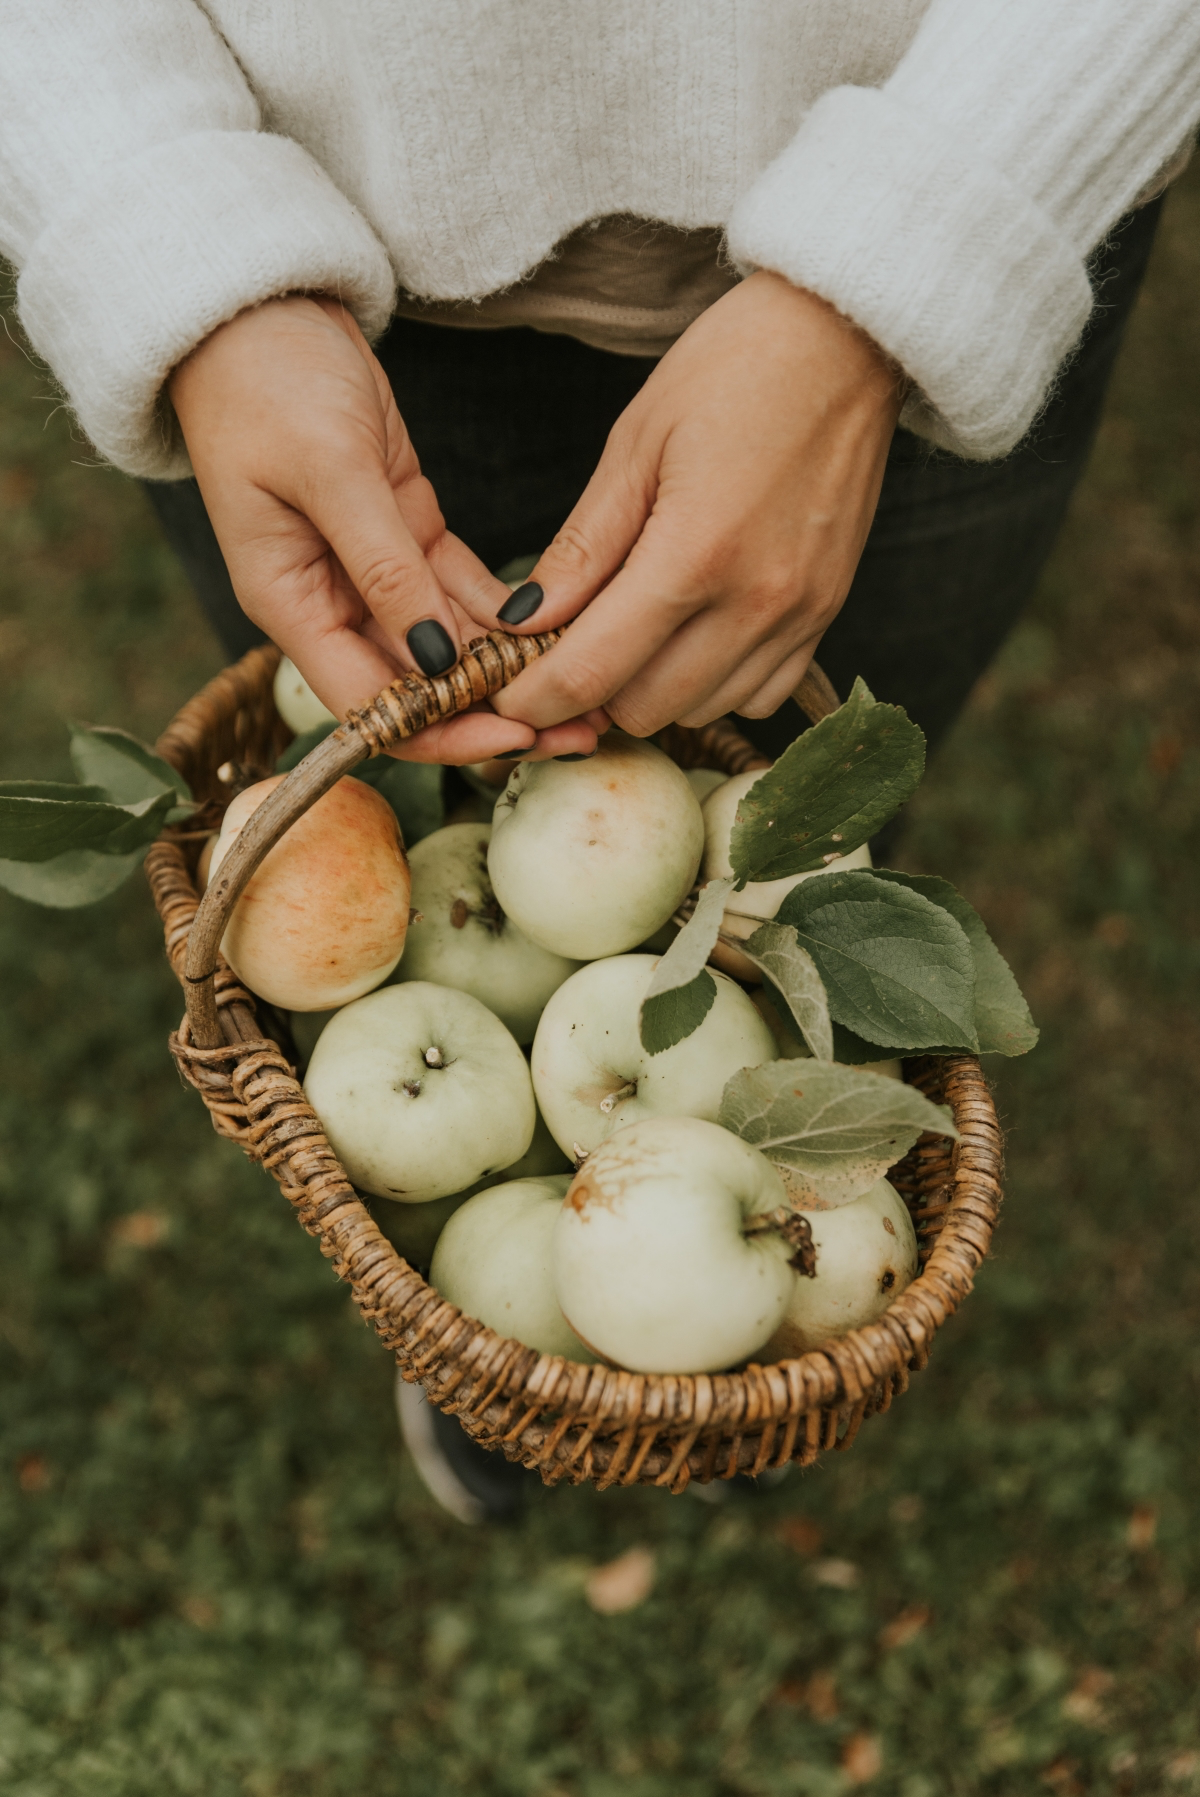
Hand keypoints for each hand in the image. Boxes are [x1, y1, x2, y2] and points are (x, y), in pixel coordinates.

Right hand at [168, 296, 603, 762]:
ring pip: (448, 648)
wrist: (256, 309)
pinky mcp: (406, 532)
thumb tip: (435, 662)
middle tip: (578, 731)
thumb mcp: (330, 471)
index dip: (442, 732)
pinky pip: (461, 594)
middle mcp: (331, 602)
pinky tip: (564, 633)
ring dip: (510, 673)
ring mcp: (371, 571)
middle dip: (493, 714)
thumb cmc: (266, 381)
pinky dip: (507, 617)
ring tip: (588, 691)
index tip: (515, 736)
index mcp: (291, 604)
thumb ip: (383, 570)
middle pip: (416, 690)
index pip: (369, 705)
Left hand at [489, 272, 904, 735]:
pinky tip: (693, 634)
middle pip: (644, 709)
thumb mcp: (634, 445)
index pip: (594, 672)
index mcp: (694, 555)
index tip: (507, 696)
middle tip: (569, 645)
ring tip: (633, 631)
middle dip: (593, 690)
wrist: (846, 338)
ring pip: (699, 710)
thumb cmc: (734, 369)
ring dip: (653, 688)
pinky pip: (758, 696)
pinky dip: (714, 683)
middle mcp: (754, 602)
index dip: (536, 697)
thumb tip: (523, 622)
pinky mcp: (827, 614)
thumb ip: (581, 548)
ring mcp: (798, 615)